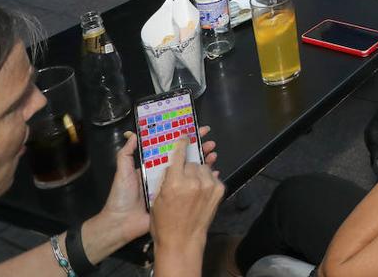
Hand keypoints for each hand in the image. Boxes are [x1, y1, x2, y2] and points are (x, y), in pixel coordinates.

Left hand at [84, 126, 217, 262]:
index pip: (171, 150)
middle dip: (198, 149)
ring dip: (203, 162)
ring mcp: (171, 188)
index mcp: (153, 167)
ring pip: (190, 171)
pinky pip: (191, 188)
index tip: (195, 131)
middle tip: (210, 142)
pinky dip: (204, 181)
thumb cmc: (122, 195)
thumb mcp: (122, 172)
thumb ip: (126, 154)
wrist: (122, 223)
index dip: (183, 141)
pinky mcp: (175, 200)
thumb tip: (134, 134)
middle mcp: (164, 175)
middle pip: (184, 159)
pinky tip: (214, 173)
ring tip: (214, 154)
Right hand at [150, 139, 224, 267]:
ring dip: (198, 173)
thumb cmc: (164, 222)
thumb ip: (166, 178)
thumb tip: (174, 165)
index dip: (183, 143)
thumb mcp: (157, 197)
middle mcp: (193, 181)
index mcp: (175, 182)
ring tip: (192, 187)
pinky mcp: (219, 190)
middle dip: (188, 167)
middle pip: (192, 162)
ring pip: (204, 168)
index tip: (185, 135)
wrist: (182, 241)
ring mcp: (208, 185)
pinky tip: (201, 191)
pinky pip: (212, 177)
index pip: (180, 155)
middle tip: (183, 179)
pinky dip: (207, 180)